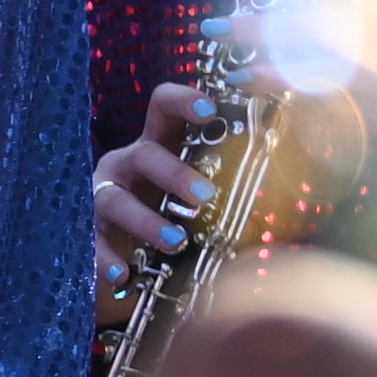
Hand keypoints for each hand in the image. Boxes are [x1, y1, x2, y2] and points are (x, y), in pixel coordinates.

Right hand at [97, 84, 223, 280]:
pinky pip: (91, 240)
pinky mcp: (87, 231)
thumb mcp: (202, 196)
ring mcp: (103, 196)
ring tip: (175, 242)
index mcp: (157, 145)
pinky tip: (122, 274)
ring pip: (115, 199)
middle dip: (174, 174)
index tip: (211, 112)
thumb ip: (234, 188)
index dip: (183, 102)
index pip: (163, 106)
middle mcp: (126, 165)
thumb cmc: (177, 219)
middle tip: (205, 197)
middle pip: (144, 155)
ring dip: (146, 220)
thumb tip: (290, 194)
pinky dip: (105, 256)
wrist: (131, 262)